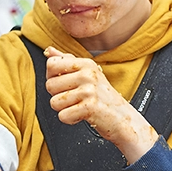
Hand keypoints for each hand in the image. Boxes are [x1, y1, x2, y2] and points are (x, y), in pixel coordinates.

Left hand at [43, 47, 156, 162]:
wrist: (122, 118)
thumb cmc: (102, 96)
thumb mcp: (87, 73)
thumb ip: (67, 61)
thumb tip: (49, 51)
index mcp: (86, 64)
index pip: (51, 64)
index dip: (52, 77)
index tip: (65, 83)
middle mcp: (88, 74)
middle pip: (50, 85)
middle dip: (58, 96)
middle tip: (75, 98)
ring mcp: (89, 90)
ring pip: (54, 102)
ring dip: (64, 109)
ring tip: (79, 106)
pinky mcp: (90, 108)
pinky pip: (62, 116)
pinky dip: (70, 119)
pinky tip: (82, 115)